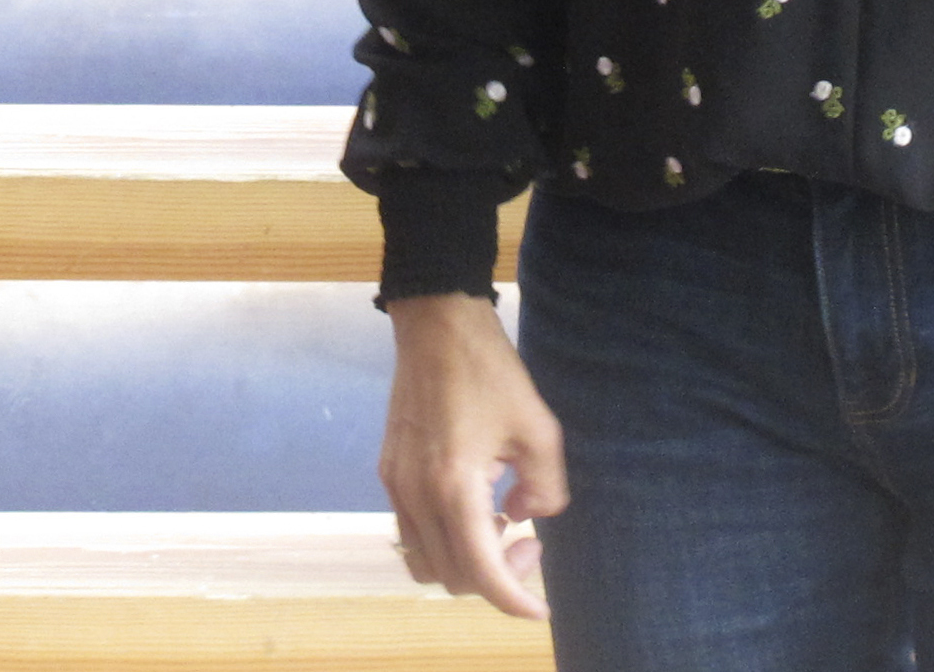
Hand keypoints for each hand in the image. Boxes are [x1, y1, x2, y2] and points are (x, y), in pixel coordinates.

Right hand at [380, 293, 568, 618]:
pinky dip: (445, 539)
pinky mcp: (389, 471)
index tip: (541, 608)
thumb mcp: (537, 426)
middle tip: (529, 544)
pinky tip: (477, 505)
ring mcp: (395, 484)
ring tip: (502, 526)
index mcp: (452, 486)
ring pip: (424, 562)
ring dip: (465, 562)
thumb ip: (545, 486)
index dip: (513, 600)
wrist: (436, 325)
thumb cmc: (489, 370)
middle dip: (495, 577)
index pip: (480, 572)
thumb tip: (528, 518)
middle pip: (451, 576)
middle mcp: (415, 494)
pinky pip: (412, 532)